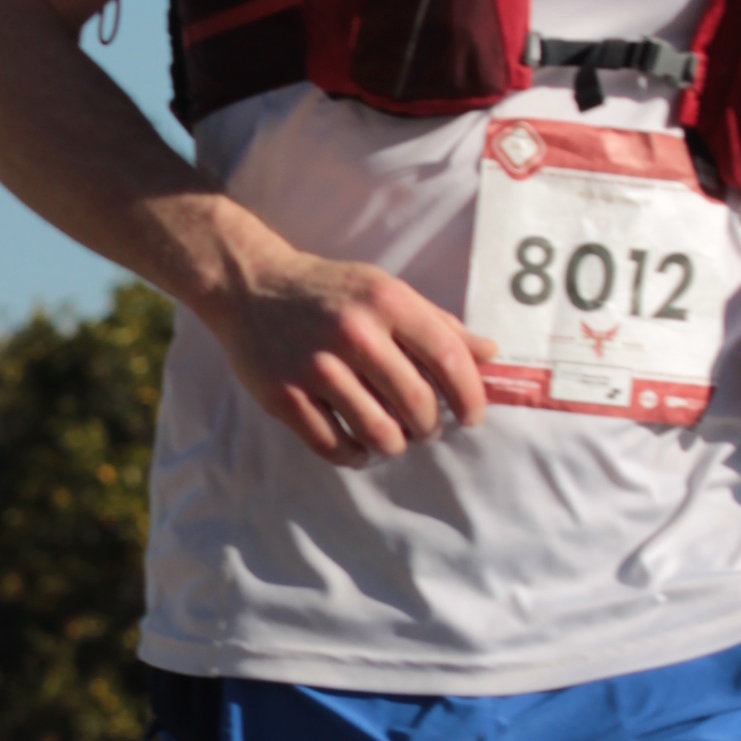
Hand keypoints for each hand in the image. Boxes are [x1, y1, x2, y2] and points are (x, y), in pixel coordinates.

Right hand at [204, 243, 495, 466]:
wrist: (251, 286)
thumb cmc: (330, 292)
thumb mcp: (386, 291)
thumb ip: (438, 324)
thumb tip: (490, 354)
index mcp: (387, 302)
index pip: (449, 361)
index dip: (470, 398)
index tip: (471, 418)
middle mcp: (354, 332)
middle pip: (418, 406)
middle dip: (429, 428)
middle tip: (424, 428)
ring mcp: (316, 367)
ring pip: (380, 434)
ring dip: (395, 445)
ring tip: (393, 437)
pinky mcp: (284, 396)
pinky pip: (335, 447)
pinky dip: (355, 455)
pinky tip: (358, 445)